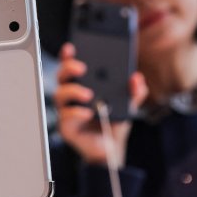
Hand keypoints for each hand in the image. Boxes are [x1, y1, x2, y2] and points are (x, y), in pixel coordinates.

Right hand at [53, 42, 147, 166]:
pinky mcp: (67, 127)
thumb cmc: (113, 123)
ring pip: (59, 95)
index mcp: (83, 86)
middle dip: (67, 68)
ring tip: (88, 95)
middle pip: (61, 76)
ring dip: (73, 91)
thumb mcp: (128, 105)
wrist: (112, 149)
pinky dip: (76, 113)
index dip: (68, 56)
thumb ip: (134, 92)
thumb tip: (137, 79)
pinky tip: (87, 113)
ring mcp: (67, 111)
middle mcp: (71, 97)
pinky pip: (65, 117)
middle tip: (81, 68)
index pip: (71, 67)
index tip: (71, 47)